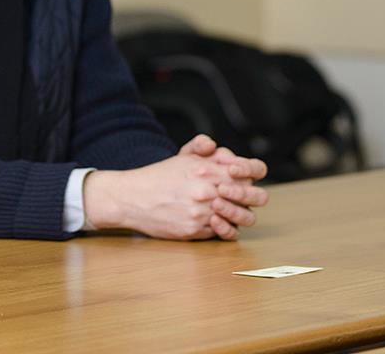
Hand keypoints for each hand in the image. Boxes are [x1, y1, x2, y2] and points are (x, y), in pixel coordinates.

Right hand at [83, 135, 267, 239]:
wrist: (131, 198)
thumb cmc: (158, 177)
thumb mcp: (182, 156)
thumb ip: (207, 151)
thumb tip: (227, 154)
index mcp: (206, 170)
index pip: (249, 172)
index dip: (253, 174)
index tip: (248, 177)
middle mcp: (207, 191)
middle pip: (251, 197)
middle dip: (253, 196)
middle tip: (246, 197)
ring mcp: (202, 213)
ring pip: (239, 218)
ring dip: (239, 214)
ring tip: (230, 211)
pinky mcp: (194, 231)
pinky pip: (221, 232)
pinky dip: (222, 228)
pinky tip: (216, 222)